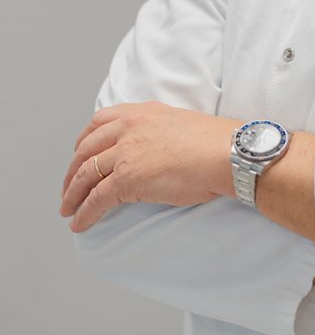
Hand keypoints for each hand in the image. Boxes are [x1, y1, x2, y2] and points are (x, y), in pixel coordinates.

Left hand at [60, 101, 242, 231]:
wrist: (227, 154)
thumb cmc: (215, 143)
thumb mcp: (178, 123)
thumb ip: (157, 131)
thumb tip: (153, 150)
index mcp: (140, 112)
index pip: (98, 122)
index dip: (83, 142)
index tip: (79, 155)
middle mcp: (128, 128)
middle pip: (85, 149)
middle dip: (72, 171)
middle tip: (69, 187)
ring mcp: (125, 152)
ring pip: (85, 175)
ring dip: (72, 194)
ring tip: (68, 208)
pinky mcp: (127, 178)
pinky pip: (96, 199)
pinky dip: (84, 212)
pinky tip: (79, 223)